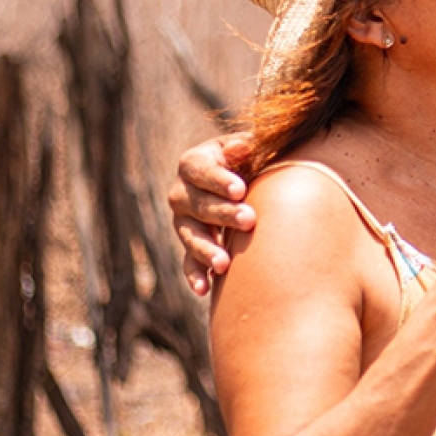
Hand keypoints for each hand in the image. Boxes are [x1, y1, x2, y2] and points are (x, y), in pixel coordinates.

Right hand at [167, 136, 256, 295]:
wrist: (249, 182)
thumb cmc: (252, 159)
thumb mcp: (250, 147)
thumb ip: (246, 146)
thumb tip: (242, 146)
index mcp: (194, 163)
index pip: (199, 169)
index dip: (218, 179)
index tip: (240, 189)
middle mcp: (182, 193)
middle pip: (196, 204)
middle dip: (222, 213)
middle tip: (249, 220)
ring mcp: (184, 222)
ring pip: (190, 236)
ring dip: (206, 249)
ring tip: (225, 263)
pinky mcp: (191, 246)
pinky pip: (189, 262)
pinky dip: (195, 275)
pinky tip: (204, 290)